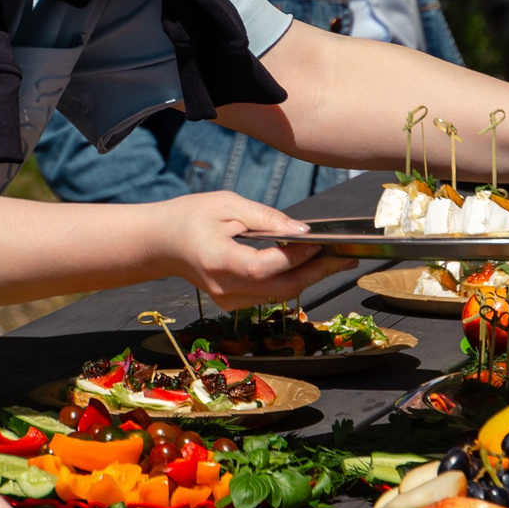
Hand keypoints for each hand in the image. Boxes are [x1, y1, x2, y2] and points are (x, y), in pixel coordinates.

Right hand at [152, 191, 352, 309]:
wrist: (162, 242)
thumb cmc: (192, 216)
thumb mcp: (227, 204)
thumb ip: (265, 218)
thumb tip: (302, 232)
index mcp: (218, 261)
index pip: (265, 266)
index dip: (296, 256)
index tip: (321, 240)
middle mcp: (223, 287)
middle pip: (279, 288)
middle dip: (317, 273)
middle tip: (347, 258)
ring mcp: (227, 300)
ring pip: (278, 295)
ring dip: (309, 278)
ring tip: (337, 261)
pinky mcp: (232, 303)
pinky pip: (268, 295)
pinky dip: (290, 281)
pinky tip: (308, 266)